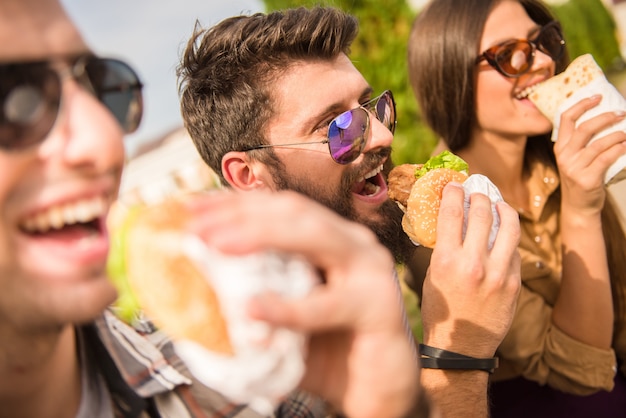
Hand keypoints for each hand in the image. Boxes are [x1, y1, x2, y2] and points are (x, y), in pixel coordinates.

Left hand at [187, 190, 421, 417]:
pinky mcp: (380, 306)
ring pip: (316, 235)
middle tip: (198, 227)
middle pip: (295, 210)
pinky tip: (255, 308)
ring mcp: (370, 269)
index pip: (280, 206)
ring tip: (219, 246)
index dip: (236, 202)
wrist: (377, 392)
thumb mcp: (282, 316)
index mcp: (329, 238)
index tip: (192, 207)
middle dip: (243, 213)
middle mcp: (352, 243)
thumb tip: (194, 282)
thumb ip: (253, 294)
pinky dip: (290, 306)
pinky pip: (329, 303)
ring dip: (263, 236)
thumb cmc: (325, 351)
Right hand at [420, 182, 520, 357]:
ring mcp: (498, 273)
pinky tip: (503, 236)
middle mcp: (474, 263)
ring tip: (499, 204)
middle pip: (483, 213)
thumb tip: (448, 220)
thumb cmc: (440, 310)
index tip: (455, 184)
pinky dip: (508, 239)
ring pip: (509, 227)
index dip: (454, 192)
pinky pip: (515, 251)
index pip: (453, 212)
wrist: (461, 345)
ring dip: (503, 209)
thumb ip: (442, 247)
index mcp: (447, 259)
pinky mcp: (514, 284)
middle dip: (480, 196)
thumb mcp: (431, 275)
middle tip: (478, 192)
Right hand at [555, 95, 625, 214]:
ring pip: (599, 144)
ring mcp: (575, 168)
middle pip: (585, 128)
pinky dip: (619, 149)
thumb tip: (606, 118)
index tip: (598, 96)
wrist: (579, 207)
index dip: (582, 104)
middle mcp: (565, 156)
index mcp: (561, 147)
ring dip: (617, 135)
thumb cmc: (582, 178)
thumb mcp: (575, 159)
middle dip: (605, 117)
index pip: (566, 118)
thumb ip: (582, 142)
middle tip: (621, 113)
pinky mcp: (587, 179)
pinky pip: (606, 158)